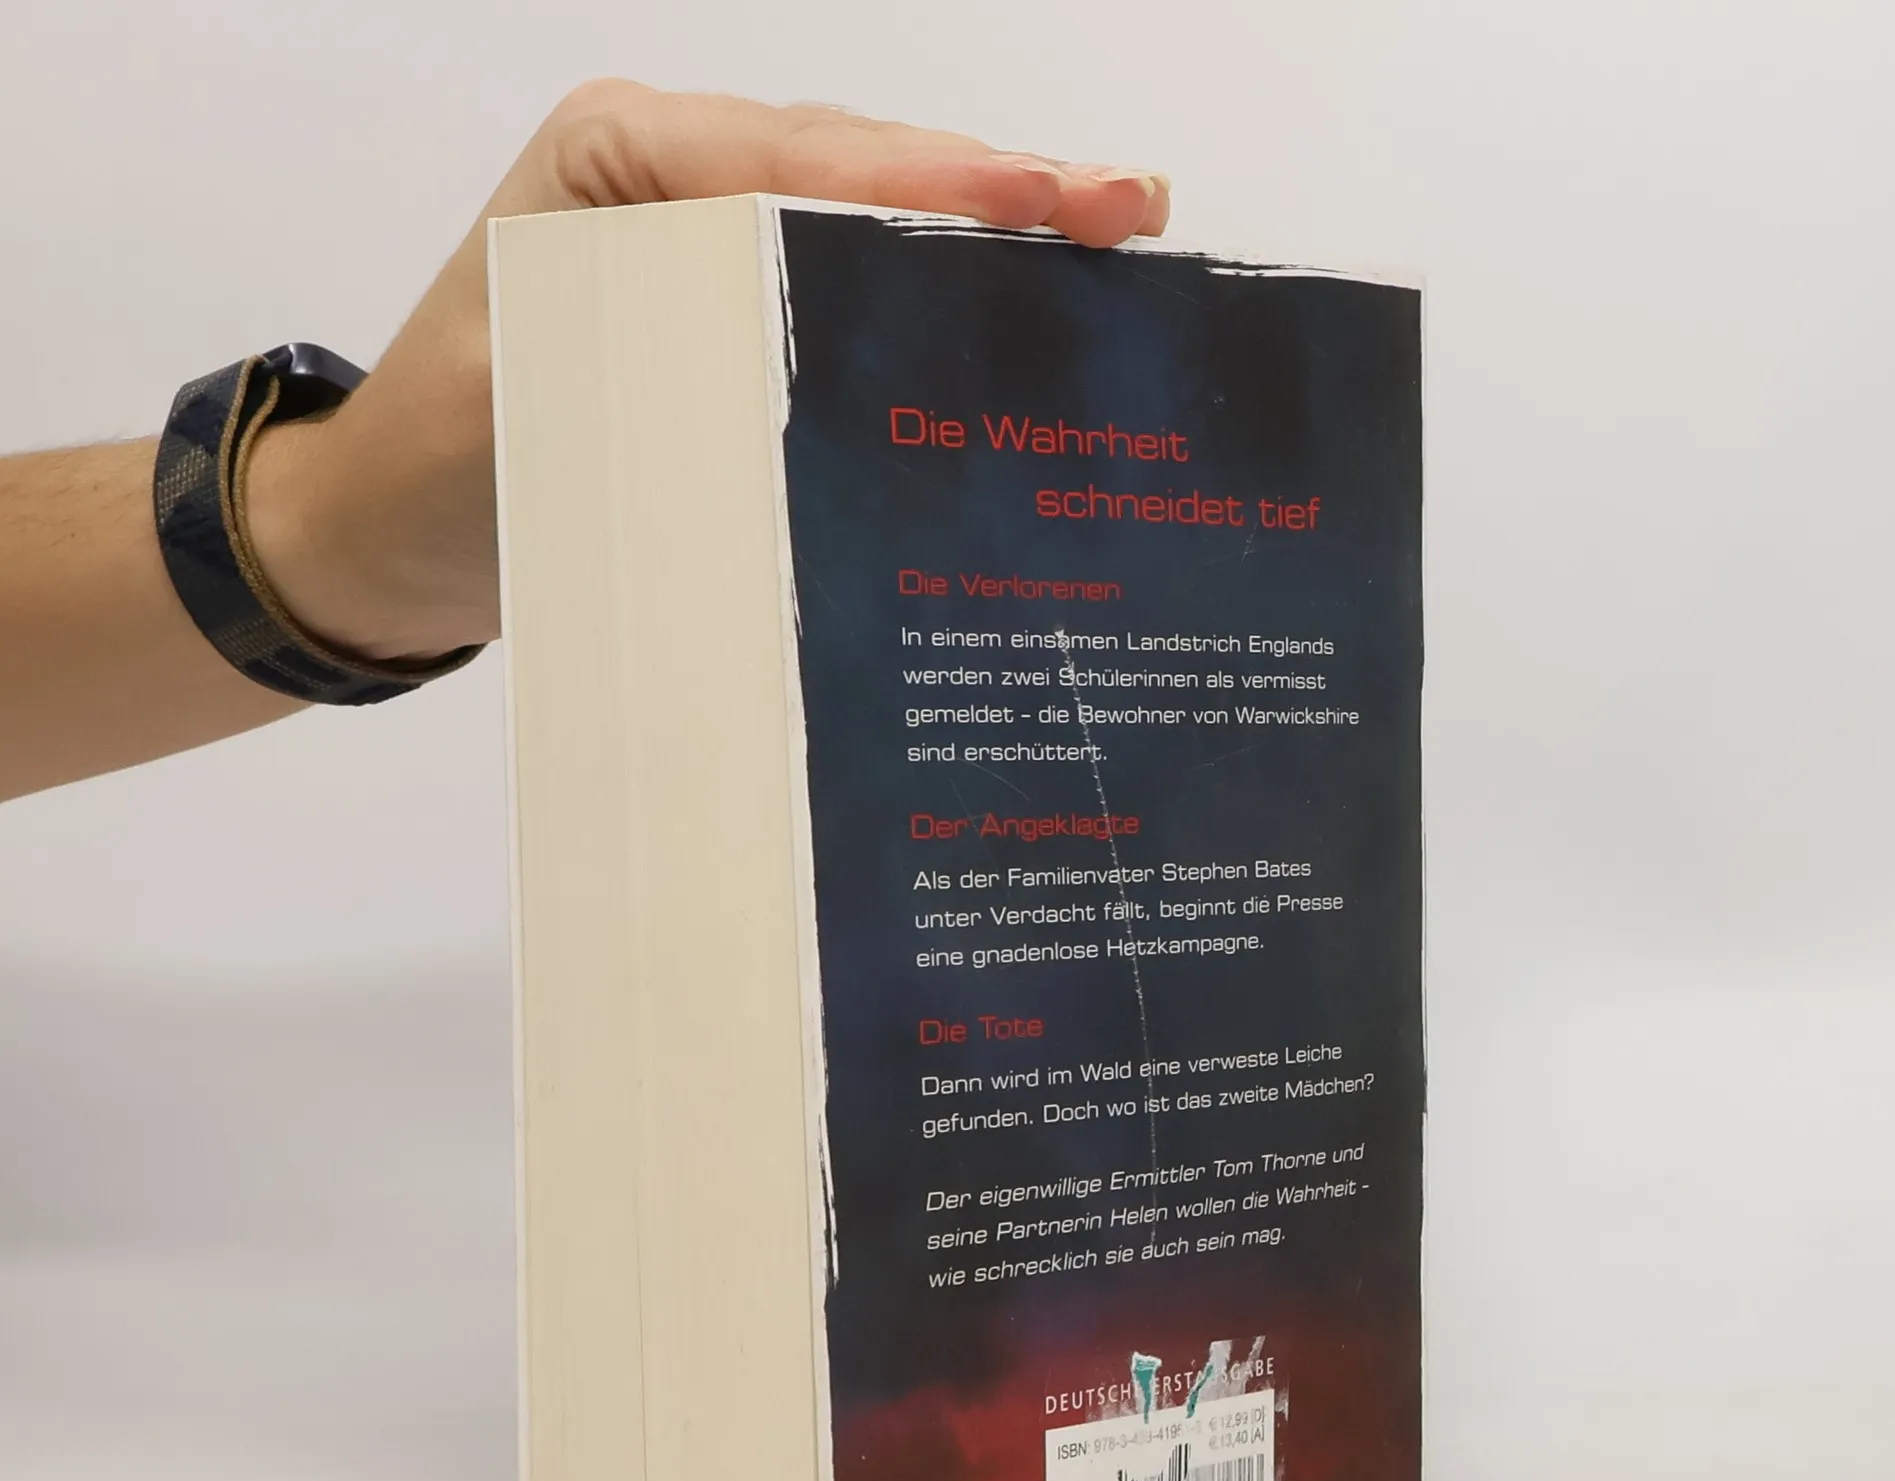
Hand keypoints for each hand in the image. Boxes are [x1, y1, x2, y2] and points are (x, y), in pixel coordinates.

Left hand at [249, 83, 1171, 664]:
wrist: (388, 536)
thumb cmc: (436, 466)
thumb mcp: (527, 404)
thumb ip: (655, 368)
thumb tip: (808, 399)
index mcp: (618, 159)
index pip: (798, 154)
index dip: (933, 179)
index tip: (1047, 199)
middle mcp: (676, 181)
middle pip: (862, 167)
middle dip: (998, 190)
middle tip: (1131, 211)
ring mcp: (713, 246)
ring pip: (873, 220)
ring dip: (990, 238)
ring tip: (1115, 243)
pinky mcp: (734, 318)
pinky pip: (850, 291)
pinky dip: (937, 302)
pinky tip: (1024, 318)